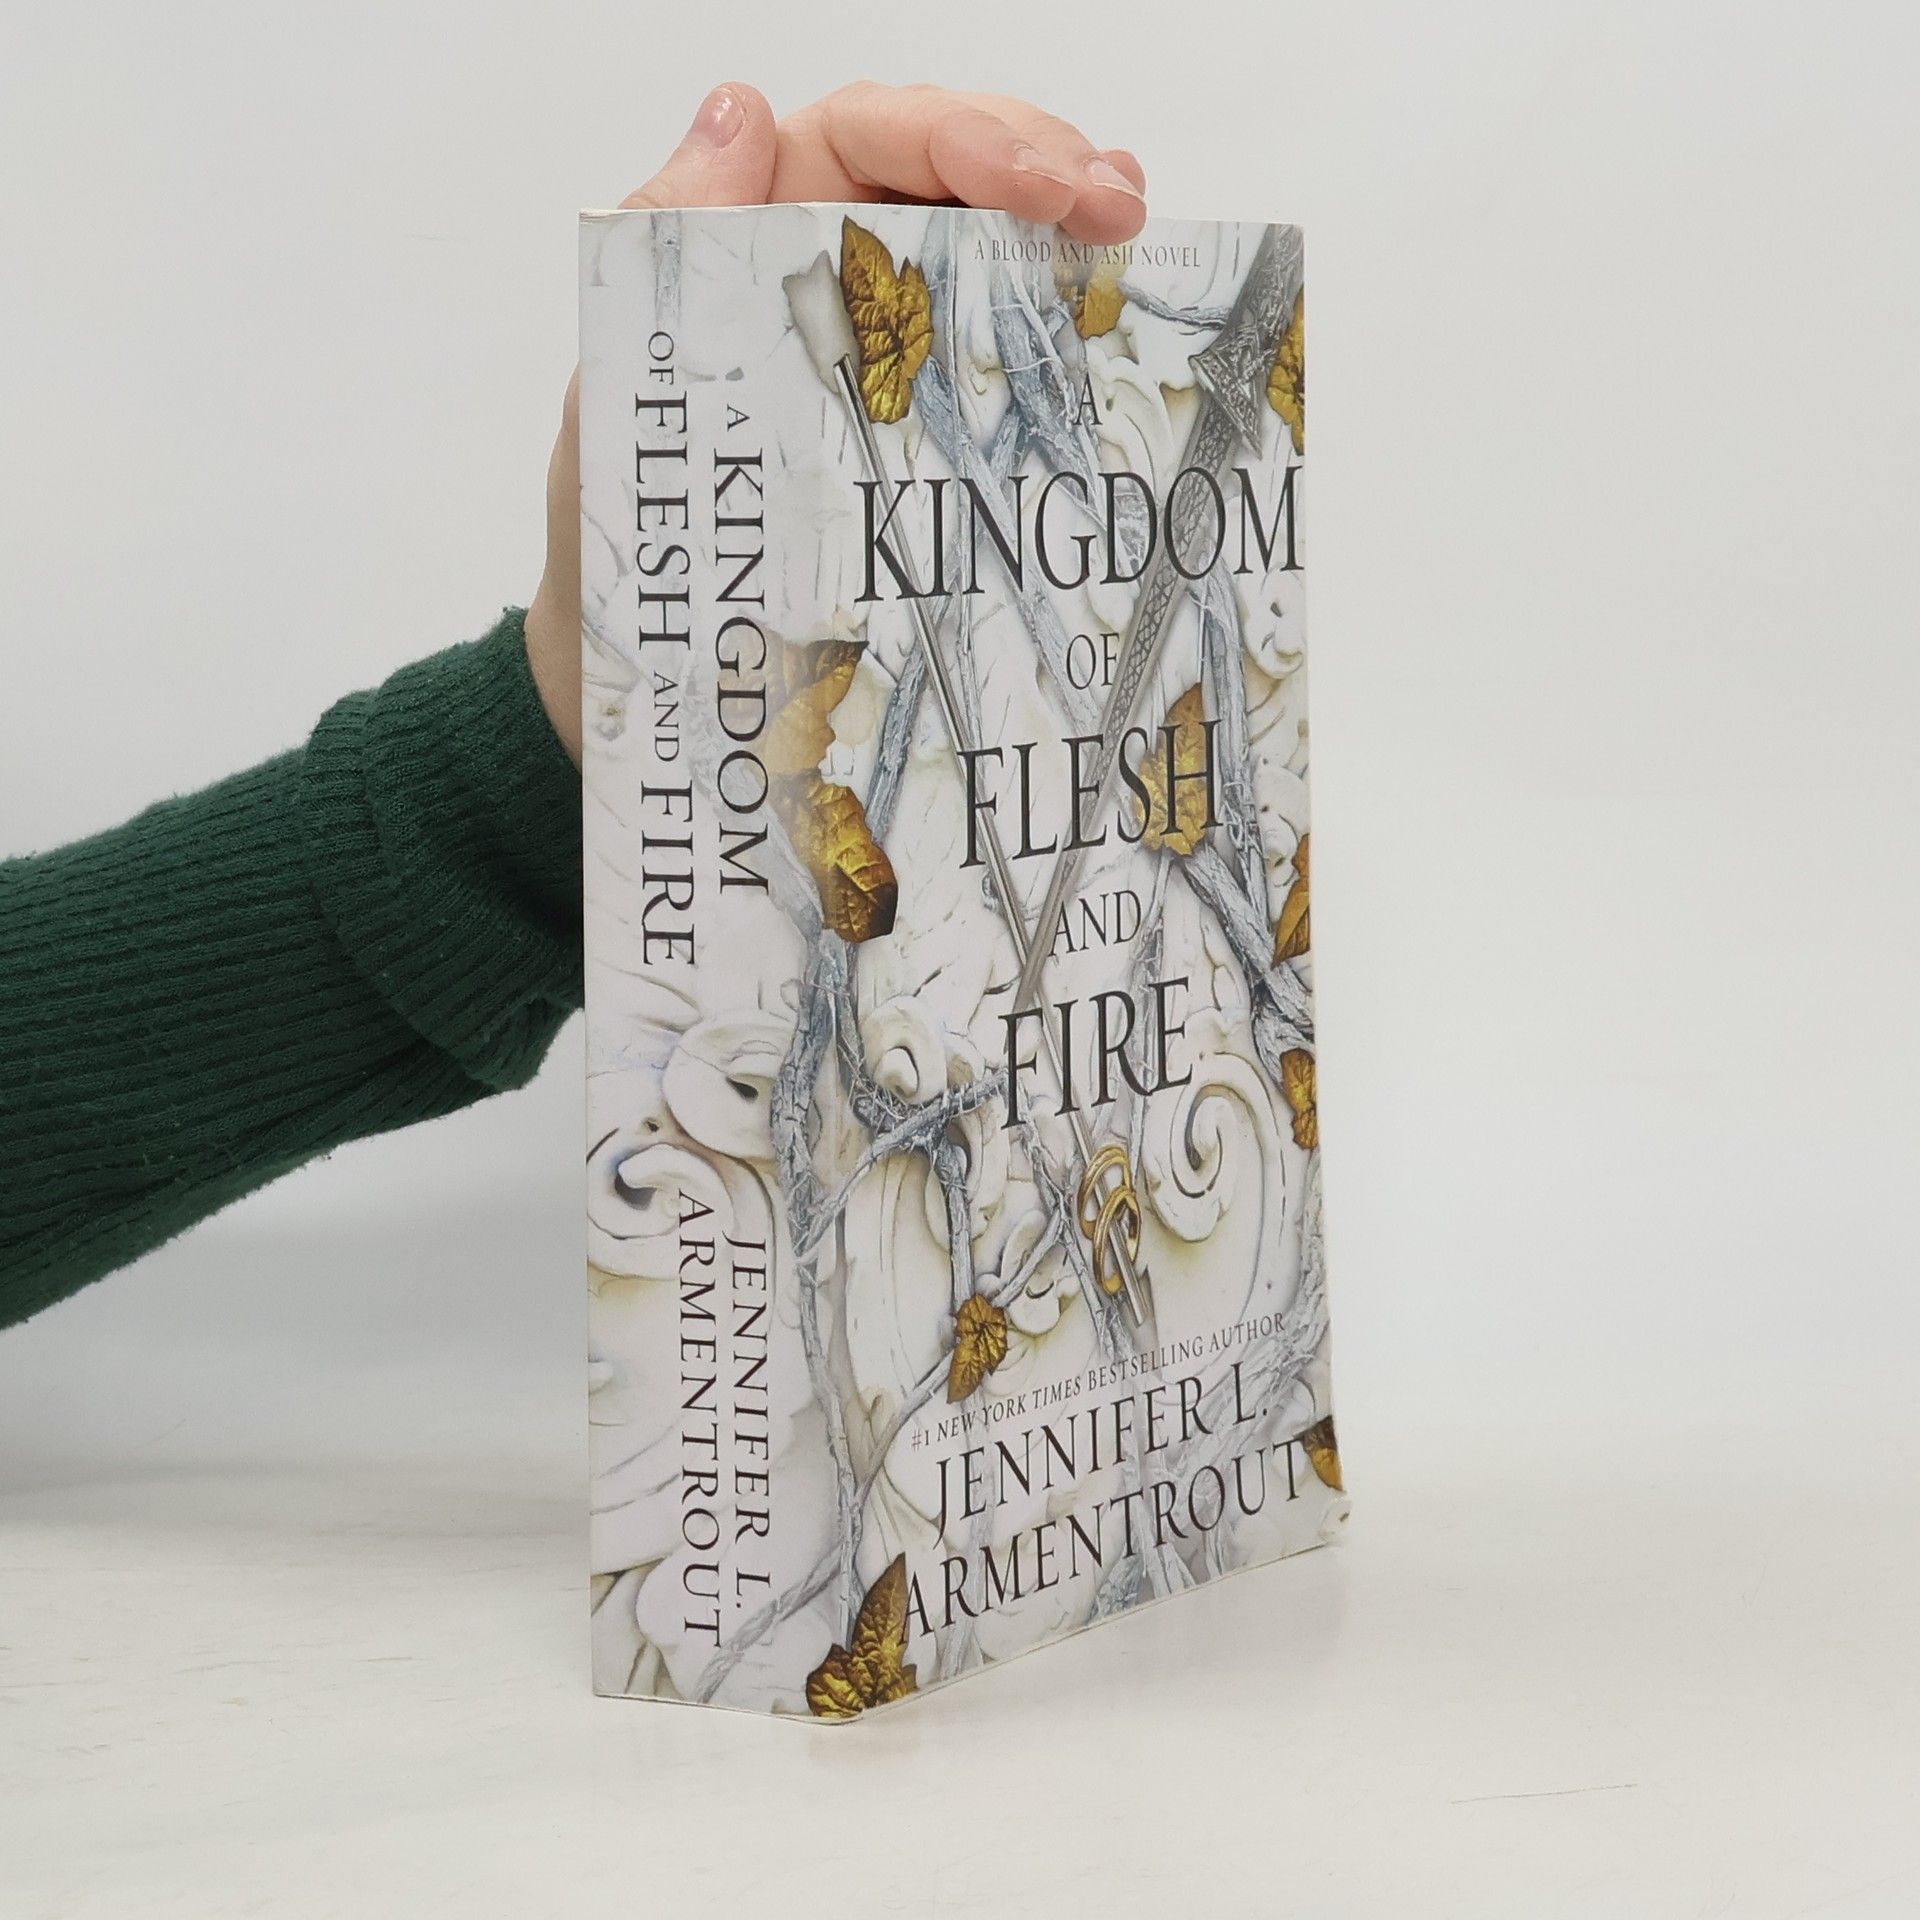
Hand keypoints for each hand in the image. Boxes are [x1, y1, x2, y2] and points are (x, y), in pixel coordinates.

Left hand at [523, 81, 1149, 762]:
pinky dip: (1059, 295)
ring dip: (1067, 211)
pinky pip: (998, 327)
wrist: (660, 645)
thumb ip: (674, 233)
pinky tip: (1110, 279)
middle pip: (951, 163)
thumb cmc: (624, 514)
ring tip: (1129, 217)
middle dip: (1041, 164)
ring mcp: (887, 325)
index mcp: (758, 222)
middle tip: (1116, 205)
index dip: (965, 135)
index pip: (871, 135)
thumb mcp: (633, 370)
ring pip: (988, 227)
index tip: (1043, 187)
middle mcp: (829, 253)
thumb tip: (740, 110)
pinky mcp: (924, 399)